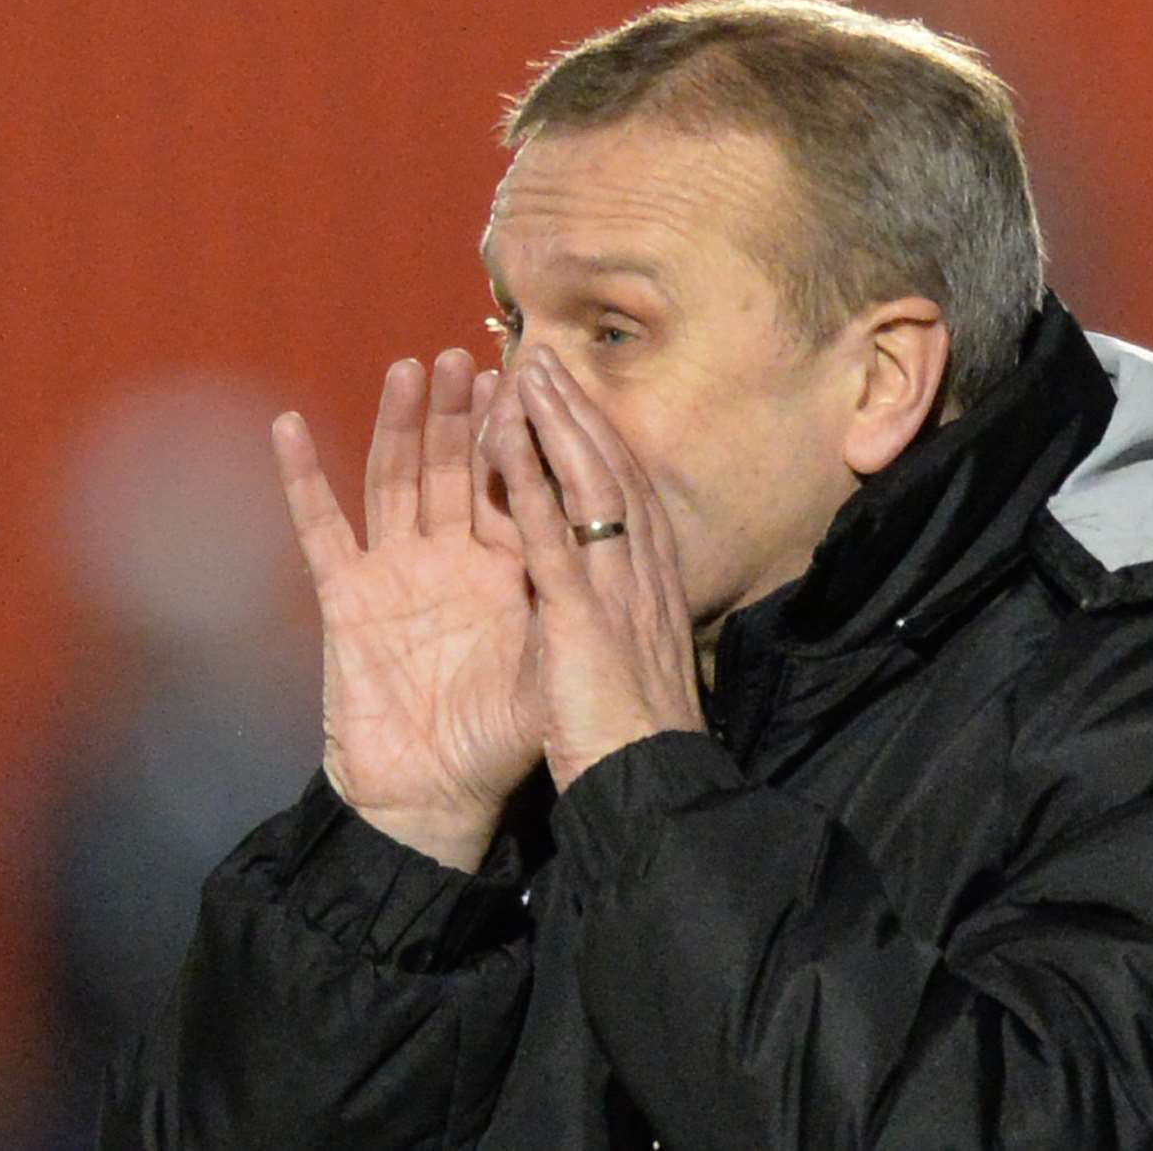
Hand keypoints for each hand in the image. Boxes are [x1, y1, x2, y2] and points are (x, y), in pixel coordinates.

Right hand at [272, 350, 543, 869]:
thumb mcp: (554, 667)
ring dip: (399, 426)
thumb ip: (574, 607)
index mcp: (504, 569)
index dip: (516, 435)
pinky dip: (303, 479)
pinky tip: (290, 429)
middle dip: (459, 413)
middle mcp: (449, 558)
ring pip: (395, 480)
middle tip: (466, 355)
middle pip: (452, 468)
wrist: (437, 796)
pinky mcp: (346, 597)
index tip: (529, 379)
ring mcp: (395, 571)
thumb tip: (617, 550)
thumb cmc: (502, 741)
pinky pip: (321, 529)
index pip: (510, 485)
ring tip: (409, 370)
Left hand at [481, 347, 704, 790]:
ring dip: (552, 424)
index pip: (627, 495)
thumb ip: (626, 618)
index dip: (599, 441)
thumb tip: (619, 596)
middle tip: (543, 360)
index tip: (573, 399)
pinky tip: (501, 438)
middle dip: (576, 413)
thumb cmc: (637, 740)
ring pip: (586, 486)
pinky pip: (547, 535)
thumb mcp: (636, 663)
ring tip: (521, 372)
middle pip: (610, 472)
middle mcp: (641, 576)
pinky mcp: (579, 617)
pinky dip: (526, 481)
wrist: (650, 792)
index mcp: (650, 589)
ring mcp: (614, 591)